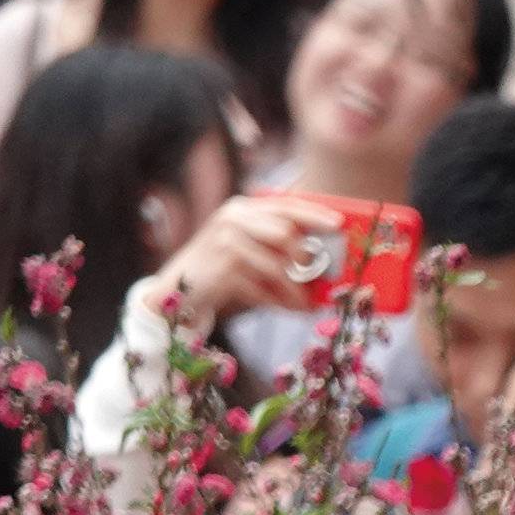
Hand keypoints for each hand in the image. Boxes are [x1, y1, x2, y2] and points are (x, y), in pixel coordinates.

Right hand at [148, 194, 344, 332]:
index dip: (314, 214)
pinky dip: (278, 301)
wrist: (176, 292)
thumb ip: (271, 243)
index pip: (285, 204)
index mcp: (241, 209)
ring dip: (295, 288)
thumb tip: (316, 256)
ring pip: (276, 264)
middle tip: (322, 274)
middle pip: (285, 232)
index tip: (338, 224)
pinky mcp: (222, 271)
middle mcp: (232, 220)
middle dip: (307, 257)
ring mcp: (226, 244)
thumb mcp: (243, 248)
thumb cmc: (217, 272)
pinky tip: (289, 309)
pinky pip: (261, 288)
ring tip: (306, 303)